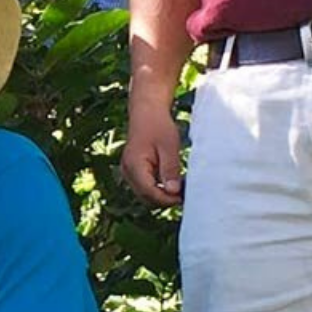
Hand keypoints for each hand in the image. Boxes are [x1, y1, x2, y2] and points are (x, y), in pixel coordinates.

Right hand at [118, 88, 184, 206]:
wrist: (146, 112)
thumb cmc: (158, 126)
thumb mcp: (169, 147)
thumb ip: (170, 170)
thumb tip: (173, 192)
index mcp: (134, 165)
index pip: (149, 192)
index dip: (166, 199)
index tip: (182, 197)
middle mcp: (127, 171)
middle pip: (146, 196)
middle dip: (164, 199)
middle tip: (183, 194)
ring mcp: (128, 171)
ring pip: (144, 194)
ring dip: (161, 195)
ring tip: (179, 188)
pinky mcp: (132, 171)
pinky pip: (144, 186)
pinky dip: (157, 188)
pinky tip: (171, 182)